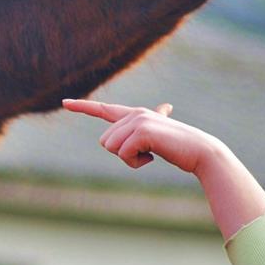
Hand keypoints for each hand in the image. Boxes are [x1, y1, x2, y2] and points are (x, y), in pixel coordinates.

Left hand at [61, 100, 222, 174]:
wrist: (200, 151)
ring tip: (152, 153)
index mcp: (135, 114)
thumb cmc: (180, 146)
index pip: (103, 109)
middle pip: (105, 142)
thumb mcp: (160, 135)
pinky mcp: (142, 131)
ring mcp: (138, 120)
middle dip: (122, 154)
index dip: (82, 107)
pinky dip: (136, 162)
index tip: (64, 103)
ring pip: (111, 148)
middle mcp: (134, 113)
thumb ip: (154, 123)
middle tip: (147, 153)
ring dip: (130, 159)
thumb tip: (166, 106)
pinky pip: (123, 154)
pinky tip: (154, 156)